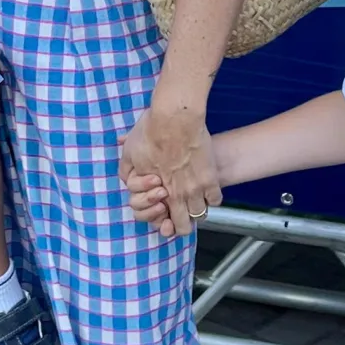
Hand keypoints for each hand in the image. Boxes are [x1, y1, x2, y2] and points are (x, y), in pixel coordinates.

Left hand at [120, 99, 217, 239]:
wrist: (174, 118)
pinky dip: (211, 197)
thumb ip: (128, 170)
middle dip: (181, 224)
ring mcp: (196, 189)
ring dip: (197, 209)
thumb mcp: (129, 152)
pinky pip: (216, 199)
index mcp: (156, 192)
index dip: (163, 222)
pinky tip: (206, 187)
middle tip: (180, 211)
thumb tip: (129, 178)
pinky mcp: (211, 179)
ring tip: (194, 198)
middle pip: (184, 227)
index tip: (165, 211)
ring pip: (201, 215)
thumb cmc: (150, 131)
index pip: (160, 222)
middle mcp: (177, 195)